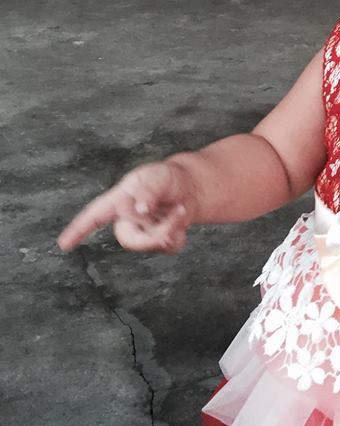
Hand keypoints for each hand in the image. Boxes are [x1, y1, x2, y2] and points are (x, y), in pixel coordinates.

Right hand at [58, 160, 197, 253]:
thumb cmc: (165, 178)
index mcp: (119, 200)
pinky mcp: (158, 241)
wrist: (188, 187)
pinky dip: (180, 236)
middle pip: (129, 240)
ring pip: (151, 244)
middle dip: (153, 235)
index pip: (94, 215)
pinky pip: (168, 248)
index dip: (78, 229)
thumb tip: (139, 208)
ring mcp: (142, 231)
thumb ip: (148, 190)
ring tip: (181, 209)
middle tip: (175, 221)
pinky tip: (181, 220)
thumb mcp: (157, 177)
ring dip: (172, 229)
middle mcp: (127, 219)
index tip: (64, 244)